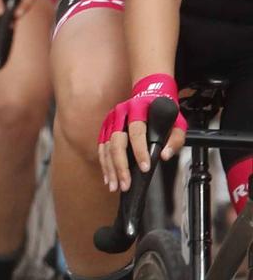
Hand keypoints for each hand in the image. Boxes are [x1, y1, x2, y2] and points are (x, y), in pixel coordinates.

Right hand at [98, 74, 186, 191]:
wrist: (148, 93)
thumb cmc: (162, 109)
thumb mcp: (177, 121)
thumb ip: (176, 138)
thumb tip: (165, 155)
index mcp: (138, 109)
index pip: (136, 132)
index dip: (139, 151)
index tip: (144, 167)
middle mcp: (120, 114)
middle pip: (116, 142)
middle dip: (120, 166)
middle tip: (125, 183)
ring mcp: (110, 121)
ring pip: (106, 147)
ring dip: (110, 168)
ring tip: (115, 185)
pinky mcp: (105, 127)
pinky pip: (102, 148)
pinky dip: (104, 163)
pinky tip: (108, 176)